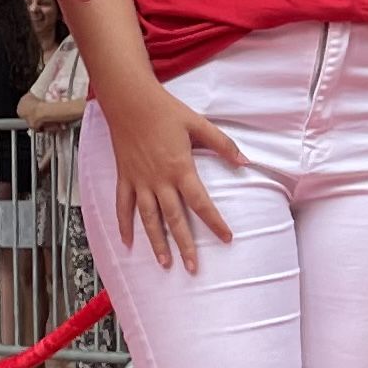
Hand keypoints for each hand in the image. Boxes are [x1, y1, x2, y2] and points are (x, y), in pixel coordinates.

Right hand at [102, 85, 244, 272]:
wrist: (129, 100)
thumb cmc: (165, 111)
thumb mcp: (199, 124)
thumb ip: (223, 145)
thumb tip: (244, 162)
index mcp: (180, 168)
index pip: (201, 202)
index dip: (215, 222)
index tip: (227, 238)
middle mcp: (159, 180)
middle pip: (174, 219)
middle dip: (185, 245)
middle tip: (193, 267)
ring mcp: (139, 181)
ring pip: (148, 219)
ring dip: (156, 242)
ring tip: (165, 263)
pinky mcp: (124, 177)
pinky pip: (122, 206)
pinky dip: (123, 225)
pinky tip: (127, 242)